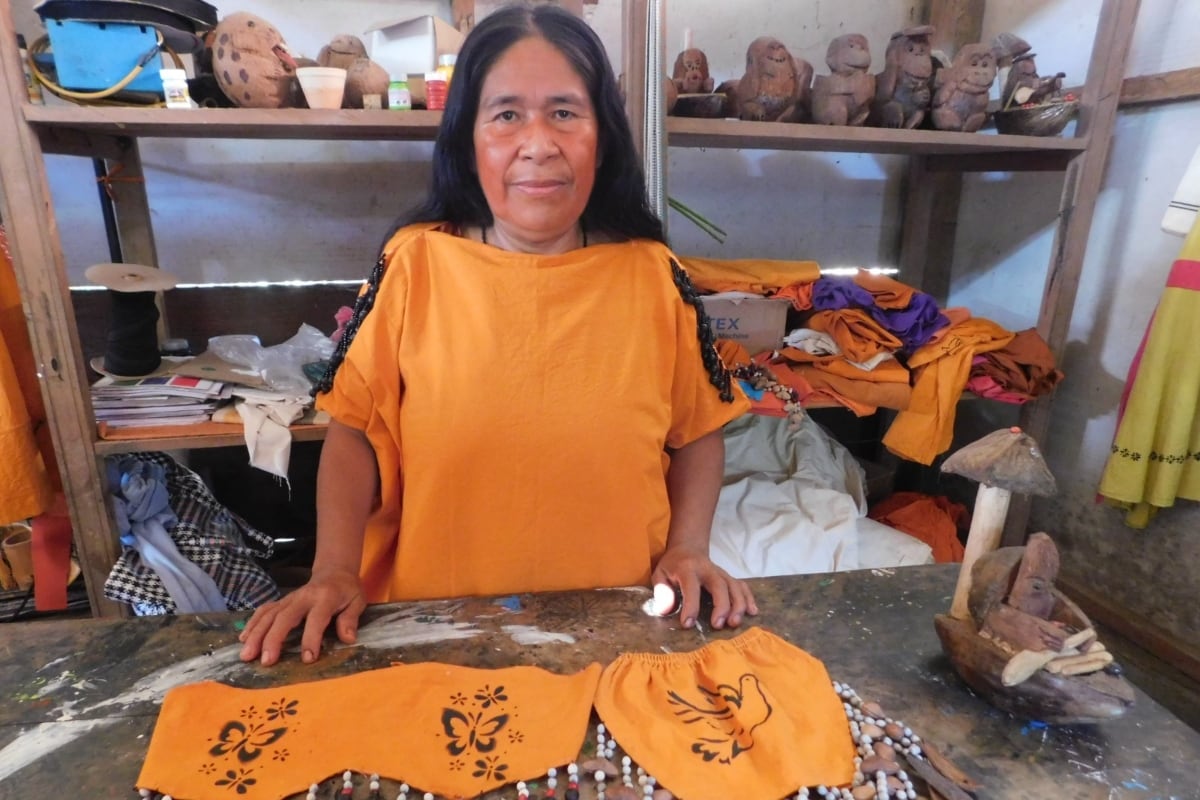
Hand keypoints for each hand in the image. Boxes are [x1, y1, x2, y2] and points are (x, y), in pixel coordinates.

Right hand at [238, 569, 365, 665]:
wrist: (334, 572)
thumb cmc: (346, 591)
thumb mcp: (357, 602)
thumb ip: (350, 619)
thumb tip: (347, 638)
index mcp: (325, 598)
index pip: (316, 619)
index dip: (311, 638)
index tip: (307, 659)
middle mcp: (303, 597)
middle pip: (285, 617)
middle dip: (273, 639)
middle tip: (265, 661)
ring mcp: (289, 598)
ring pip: (269, 615)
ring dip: (256, 634)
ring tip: (247, 655)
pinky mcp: (281, 601)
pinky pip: (263, 611)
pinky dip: (252, 624)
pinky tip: (243, 639)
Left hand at [651, 545, 757, 630]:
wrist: (688, 548)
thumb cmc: (672, 566)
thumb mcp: (659, 574)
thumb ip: (662, 591)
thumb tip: (666, 610)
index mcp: (688, 569)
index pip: (691, 587)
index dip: (691, 606)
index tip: (688, 624)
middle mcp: (708, 569)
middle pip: (720, 585)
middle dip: (721, 606)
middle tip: (718, 625)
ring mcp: (721, 573)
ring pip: (735, 586)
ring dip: (738, 605)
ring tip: (735, 623)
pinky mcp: (729, 577)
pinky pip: (742, 586)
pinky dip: (749, 598)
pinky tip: (752, 613)